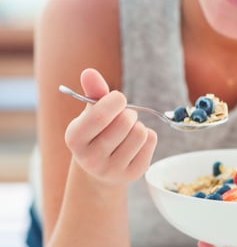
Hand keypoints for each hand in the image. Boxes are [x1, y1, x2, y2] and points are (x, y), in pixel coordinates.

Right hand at [64, 68, 156, 184]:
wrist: (100, 168)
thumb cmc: (97, 132)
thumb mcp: (90, 112)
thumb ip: (92, 91)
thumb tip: (89, 72)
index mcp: (74, 138)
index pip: (100, 115)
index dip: (115, 100)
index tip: (118, 99)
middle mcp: (90, 159)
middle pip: (125, 122)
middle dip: (128, 113)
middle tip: (123, 117)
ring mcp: (112, 170)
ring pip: (140, 132)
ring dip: (138, 125)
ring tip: (128, 130)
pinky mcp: (133, 174)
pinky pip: (151, 141)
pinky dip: (148, 136)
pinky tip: (135, 142)